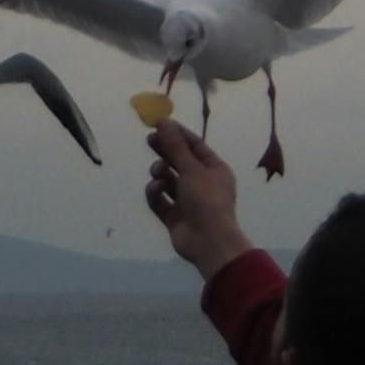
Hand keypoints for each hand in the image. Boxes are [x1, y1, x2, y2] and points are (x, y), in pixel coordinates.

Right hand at [143, 118, 251, 279]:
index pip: (195, 146)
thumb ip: (175, 146)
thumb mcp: (192, 169)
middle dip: (165, 151)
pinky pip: (161, 201)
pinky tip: (156, 189)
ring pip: (169, 181)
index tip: (160, 124)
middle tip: (149, 140)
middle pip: (180, 162)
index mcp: (215, 170)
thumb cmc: (206, 199)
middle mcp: (202, 184)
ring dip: (161, 173)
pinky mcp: (175, 218)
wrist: (208, 242)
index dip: (178, 134)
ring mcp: (188, 202)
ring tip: (159, 172)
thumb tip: (163, 122)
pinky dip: (156, 193)